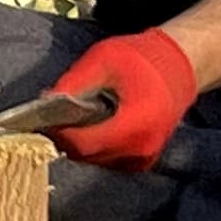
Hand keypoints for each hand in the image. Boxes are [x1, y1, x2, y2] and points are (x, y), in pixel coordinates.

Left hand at [50, 29, 197, 170]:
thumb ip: (74, 84)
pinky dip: (94, 144)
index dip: (59, 132)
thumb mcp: (102, 60)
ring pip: (94, 159)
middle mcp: (142, 149)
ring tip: (77, 115)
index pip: (84, 144)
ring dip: (79, 141)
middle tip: (54, 114)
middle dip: (66, 135)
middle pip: (86, 154)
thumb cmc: (140, 59)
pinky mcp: (142, 161)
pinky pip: (107, 159)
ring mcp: (143, 158)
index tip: (42, 118)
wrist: (178, 68)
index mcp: (136, 124)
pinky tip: (95, 123)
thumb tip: (43, 102)